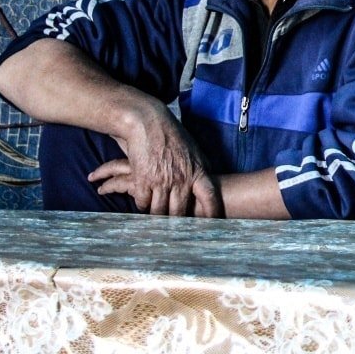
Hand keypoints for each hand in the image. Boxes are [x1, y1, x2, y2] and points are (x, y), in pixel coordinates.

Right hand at [92, 104, 223, 216]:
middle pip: (180, 212)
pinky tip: (144, 202)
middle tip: (175, 230)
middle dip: (177, 223)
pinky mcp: (143, 180)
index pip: (209, 197)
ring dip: (157, 216)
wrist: (148, 123)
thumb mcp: (193, 150)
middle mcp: (181, 178)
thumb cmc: (172, 135)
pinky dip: (142, 205)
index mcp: (197, 171)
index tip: (212, 226)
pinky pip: (142, 203)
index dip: (212, 213)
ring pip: (159, 211)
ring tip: (157, 221)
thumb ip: (200, 168)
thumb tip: (207, 182)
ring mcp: (162, 180)